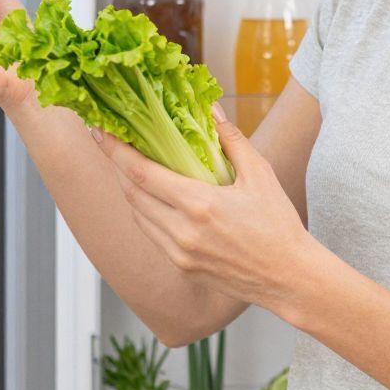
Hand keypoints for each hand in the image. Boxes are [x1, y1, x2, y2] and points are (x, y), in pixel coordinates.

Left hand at [91, 109, 322, 315]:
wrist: (289, 278)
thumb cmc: (279, 226)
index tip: (101, 132)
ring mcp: (179, 254)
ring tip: (131, 169)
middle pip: (131, 194)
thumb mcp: (260, 175)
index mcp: (199, 206)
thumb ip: (232, 141)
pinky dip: (146, 214)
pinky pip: (152, 235)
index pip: (142, 174)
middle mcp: (182, 232)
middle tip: (113, 144)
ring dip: (130, 191)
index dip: (116, 151)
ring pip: (139, 217)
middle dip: (118, 167)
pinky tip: (153, 200)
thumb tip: (212, 112)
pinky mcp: (182, 268)